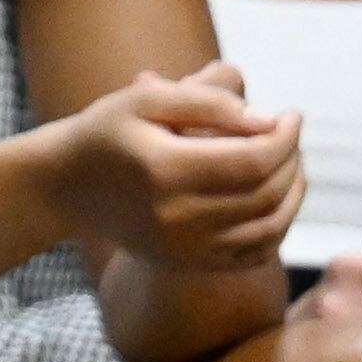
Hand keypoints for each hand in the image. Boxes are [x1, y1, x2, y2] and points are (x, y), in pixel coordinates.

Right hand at [42, 61, 306, 270]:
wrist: (68, 186)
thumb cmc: (108, 132)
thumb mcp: (143, 98)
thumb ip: (206, 99)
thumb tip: (267, 121)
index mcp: (164, 169)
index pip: (253, 160)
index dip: (286, 137)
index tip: (292, 115)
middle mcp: (176, 216)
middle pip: (267, 194)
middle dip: (292, 160)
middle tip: (288, 136)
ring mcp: (184, 247)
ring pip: (270, 227)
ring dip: (294, 193)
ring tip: (289, 164)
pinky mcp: (189, 263)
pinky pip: (256, 254)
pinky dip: (278, 226)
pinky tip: (273, 198)